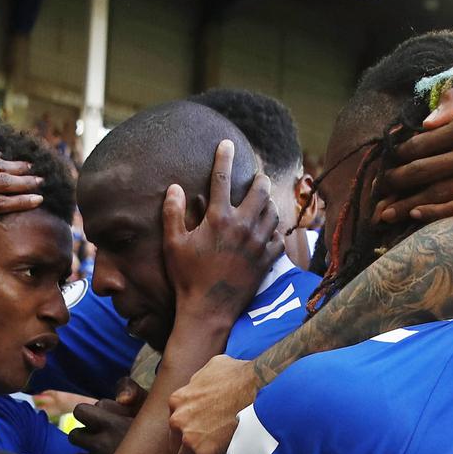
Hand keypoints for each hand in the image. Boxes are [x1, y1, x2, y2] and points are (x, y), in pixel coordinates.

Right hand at [0, 121, 43, 242]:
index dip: (1, 157)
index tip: (13, 161)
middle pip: (0, 165)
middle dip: (21, 168)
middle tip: (36, 170)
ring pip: (4, 183)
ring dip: (27, 183)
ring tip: (40, 183)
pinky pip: (1, 204)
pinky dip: (22, 201)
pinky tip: (36, 200)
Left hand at [68, 378, 146, 453]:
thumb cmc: (161, 432)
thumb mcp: (150, 404)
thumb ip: (130, 388)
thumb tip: (120, 399)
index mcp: (112, 422)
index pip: (80, 411)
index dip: (91, 414)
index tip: (105, 421)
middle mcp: (104, 445)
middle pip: (75, 436)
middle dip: (87, 436)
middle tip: (104, 440)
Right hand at [162, 140, 282, 325]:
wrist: (209, 310)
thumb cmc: (187, 277)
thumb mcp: (173, 244)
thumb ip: (173, 213)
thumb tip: (174, 187)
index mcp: (219, 219)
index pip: (221, 178)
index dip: (223, 156)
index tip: (226, 143)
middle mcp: (243, 227)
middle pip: (259, 190)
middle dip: (258, 179)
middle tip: (255, 178)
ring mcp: (258, 243)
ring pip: (273, 211)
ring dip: (268, 203)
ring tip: (262, 202)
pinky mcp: (267, 260)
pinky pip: (279, 237)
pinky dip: (275, 231)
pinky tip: (270, 231)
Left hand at [169, 355, 256, 453]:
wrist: (261, 390)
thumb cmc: (242, 376)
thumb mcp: (215, 366)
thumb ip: (201, 381)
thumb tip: (203, 385)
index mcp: (178, 401)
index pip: (176, 423)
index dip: (192, 428)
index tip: (207, 430)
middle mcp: (178, 420)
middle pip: (176, 445)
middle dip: (192, 447)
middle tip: (213, 447)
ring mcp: (190, 439)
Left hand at [373, 78, 452, 222]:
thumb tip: (423, 121)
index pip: (421, 144)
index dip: (398, 156)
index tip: (386, 165)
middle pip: (422, 171)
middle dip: (394, 183)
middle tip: (377, 192)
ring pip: (436, 193)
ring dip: (405, 205)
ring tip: (383, 213)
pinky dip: (435, 214)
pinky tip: (416, 216)